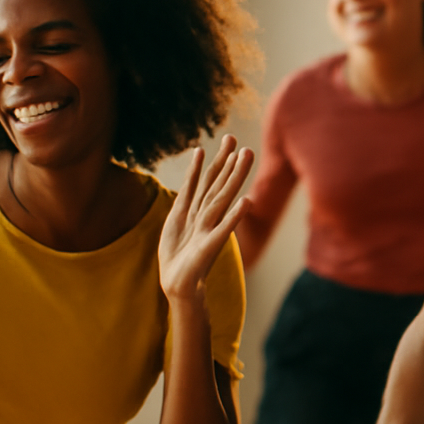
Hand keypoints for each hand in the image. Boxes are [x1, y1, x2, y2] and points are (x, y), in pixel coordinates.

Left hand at [158, 135, 253, 303]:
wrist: (179, 284)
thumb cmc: (178, 255)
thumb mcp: (177, 220)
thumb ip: (187, 198)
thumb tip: (194, 177)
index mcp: (198, 210)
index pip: (208, 180)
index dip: (216, 160)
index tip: (228, 139)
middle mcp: (207, 216)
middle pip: (218, 184)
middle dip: (229, 163)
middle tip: (241, 141)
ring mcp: (210, 229)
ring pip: (222, 198)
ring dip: (235, 177)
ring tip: (246, 157)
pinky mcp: (211, 246)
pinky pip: (224, 229)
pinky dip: (235, 216)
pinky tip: (246, 202)